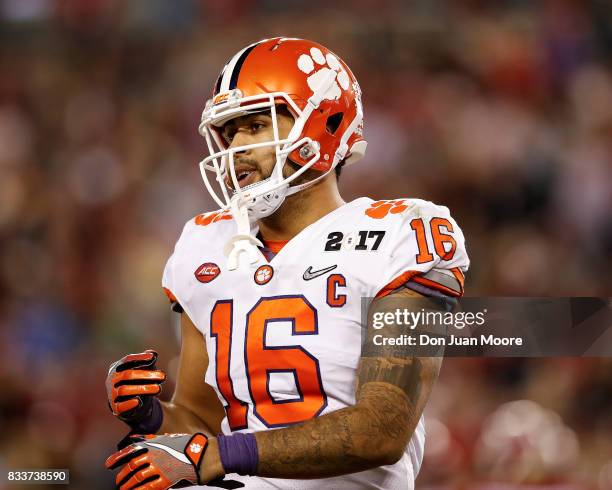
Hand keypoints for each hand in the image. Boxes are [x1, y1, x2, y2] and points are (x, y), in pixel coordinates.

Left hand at [105, 434, 242, 488]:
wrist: (205, 453)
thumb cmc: (187, 445)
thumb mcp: (168, 437)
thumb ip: (150, 439)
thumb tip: (134, 439)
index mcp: (155, 443)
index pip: (131, 450)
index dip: (117, 458)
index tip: (108, 464)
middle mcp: (156, 454)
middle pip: (132, 465)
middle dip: (122, 475)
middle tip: (118, 481)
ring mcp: (161, 467)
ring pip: (138, 477)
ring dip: (128, 484)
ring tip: (124, 489)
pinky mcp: (168, 479)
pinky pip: (149, 487)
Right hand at [106, 350, 165, 424]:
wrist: (134, 403)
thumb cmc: (139, 381)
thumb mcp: (144, 370)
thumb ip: (148, 361)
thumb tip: (153, 354)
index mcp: (117, 368)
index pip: (127, 360)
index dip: (140, 358)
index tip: (153, 357)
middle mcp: (112, 380)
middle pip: (127, 374)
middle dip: (146, 375)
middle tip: (163, 376)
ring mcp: (112, 394)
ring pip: (124, 390)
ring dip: (142, 389)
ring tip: (158, 388)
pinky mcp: (116, 408)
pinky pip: (120, 406)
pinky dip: (129, 403)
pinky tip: (139, 401)